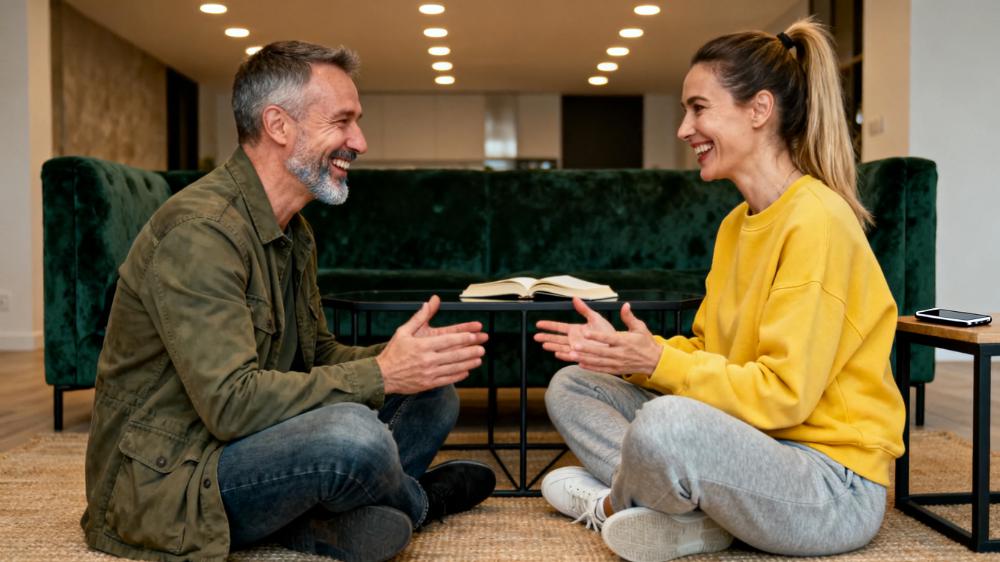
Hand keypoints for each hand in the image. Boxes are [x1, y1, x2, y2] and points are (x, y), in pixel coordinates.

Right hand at [376, 295, 487, 394]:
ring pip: (454, 367)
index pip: (448, 340)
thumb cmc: (393, 352)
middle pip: (454, 354)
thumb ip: (419, 317)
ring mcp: (429, 373)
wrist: (382, 375)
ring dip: (468, 363)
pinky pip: (447, 379)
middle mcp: (427, 360)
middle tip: (482, 347)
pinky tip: (466, 371)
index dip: (463, 338)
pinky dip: (458, 375)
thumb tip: (429, 302)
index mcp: (422, 345)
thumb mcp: (403, 332)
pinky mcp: (428, 384)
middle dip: (470, 350)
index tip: (474, 335)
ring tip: (479, 358)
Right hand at [534, 297, 613, 358]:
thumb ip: (583, 309)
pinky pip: (571, 356)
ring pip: (561, 347)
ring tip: (543, 345)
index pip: (558, 327)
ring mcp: (577, 348)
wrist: (616, 344)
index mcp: (575, 330)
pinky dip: (564, 355)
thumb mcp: (595, 317)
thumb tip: (575, 298)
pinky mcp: (582, 356)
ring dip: (552, 346)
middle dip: (546, 337)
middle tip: (535, 336)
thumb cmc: (606, 331)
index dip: (548, 325)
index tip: (538, 324)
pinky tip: (557, 354)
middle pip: (556, 338)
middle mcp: (573, 339)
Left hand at [536, 300, 661, 374]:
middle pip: (600, 351)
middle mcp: (620, 353)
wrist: (655, 361)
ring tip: (572, 355)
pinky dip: (591, 368)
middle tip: (573, 346)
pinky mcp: (616, 370)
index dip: (596, 336)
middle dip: (586, 349)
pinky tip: (580, 364)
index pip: (608, 338)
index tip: (585, 332)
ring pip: (598, 362)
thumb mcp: (640, 327)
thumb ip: (629, 317)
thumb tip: (625, 305)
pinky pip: (601, 369)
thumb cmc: (645, 342)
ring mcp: (617, 363)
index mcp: (625, 341)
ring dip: (585, 359)